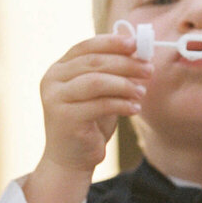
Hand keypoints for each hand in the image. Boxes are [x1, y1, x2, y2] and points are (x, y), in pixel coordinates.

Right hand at [22, 32, 151, 202]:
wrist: (71, 159)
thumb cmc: (88, 123)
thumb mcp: (100, 93)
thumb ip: (111, 73)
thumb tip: (139, 52)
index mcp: (59, 69)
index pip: (85, 47)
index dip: (111, 43)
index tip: (136, 44)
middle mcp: (52, 80)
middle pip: (94, 62)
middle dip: (125, 64)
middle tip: (149, 69)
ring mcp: (55, 99)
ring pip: (96, 81)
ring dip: (125, 84)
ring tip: (143, 92)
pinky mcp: (65, 117)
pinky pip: (100, 104)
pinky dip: (122, 104)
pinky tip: (135, 108)